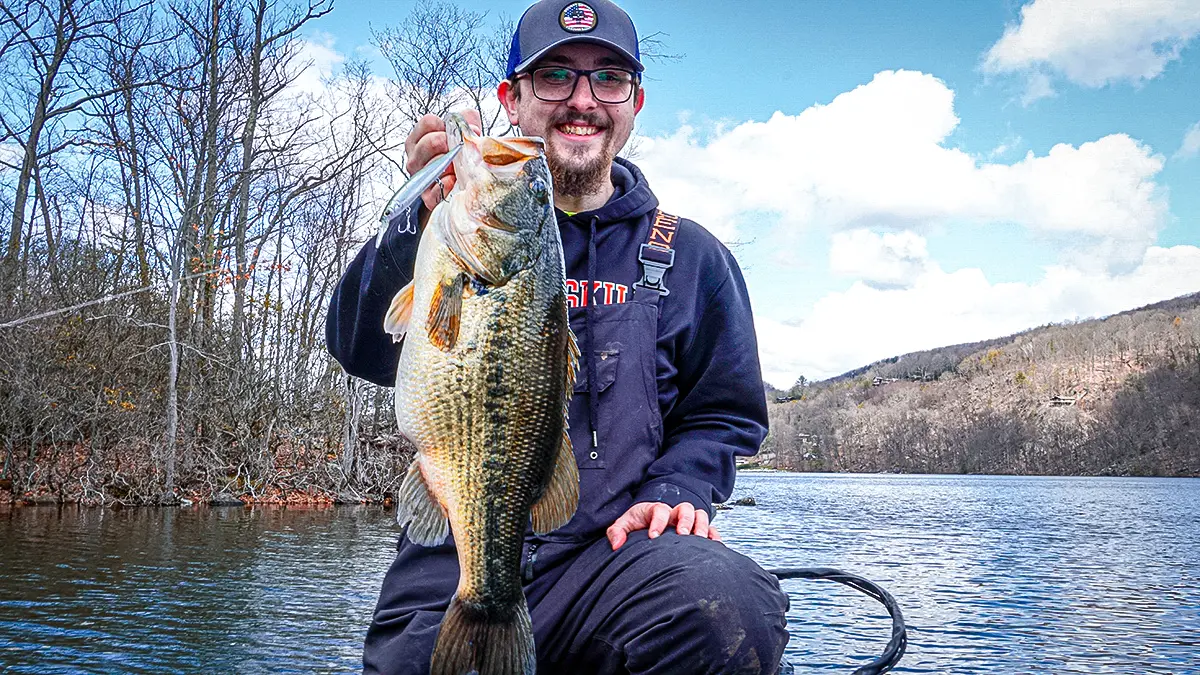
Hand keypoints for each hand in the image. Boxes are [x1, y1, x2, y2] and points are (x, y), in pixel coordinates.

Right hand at [403, 110, 482, 212]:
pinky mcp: (427, 197)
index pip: (428, 122)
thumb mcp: (460, 132)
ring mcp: (419, 177)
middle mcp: (415, 157)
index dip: (446, 125)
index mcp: (419, 139)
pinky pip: (435, 190)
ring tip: (459, 165)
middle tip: (459, 149)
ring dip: (451, 164)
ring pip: (432, 166)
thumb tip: (472, 128)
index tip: (455, 133)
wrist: (456, 185)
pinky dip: (447, 184)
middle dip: (450, 144)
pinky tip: (455, 180)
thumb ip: (466, 121)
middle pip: (429, 142)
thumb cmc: (456, 156)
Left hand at [606, 501, 721, 550]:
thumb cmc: (638, 524)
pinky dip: (713, 536)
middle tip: (682, 535)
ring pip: (700, 516)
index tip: (654, 536)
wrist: (649, 524)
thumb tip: (617, 544)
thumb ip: (617, 532)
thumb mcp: (624, 525)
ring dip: (701, 527)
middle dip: (685, 521)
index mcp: (656, 509)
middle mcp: (674, 513)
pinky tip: (714, 546)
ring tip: (699, 541)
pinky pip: (710, 529)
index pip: (660, 510)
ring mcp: (687, 521)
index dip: (658, 522)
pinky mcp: (696, 531)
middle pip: (685, 509)